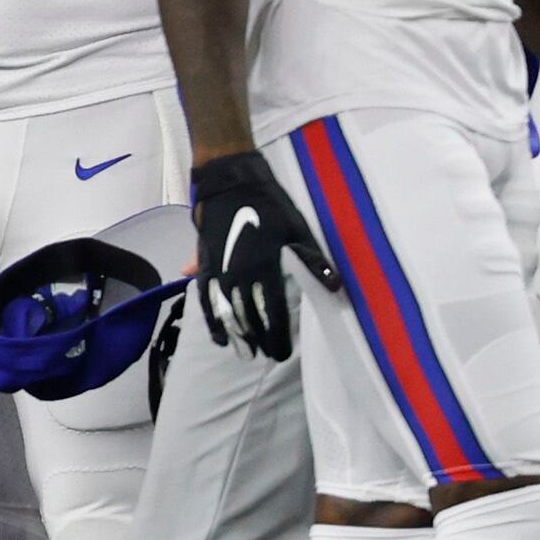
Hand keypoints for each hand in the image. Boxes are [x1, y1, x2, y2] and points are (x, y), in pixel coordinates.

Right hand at [189, 147, 339, 360]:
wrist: (228, 183)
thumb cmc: (269, 205)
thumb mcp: (298, 229)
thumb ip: (314, 260)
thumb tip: (335, 287)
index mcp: (264, 267)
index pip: (272, 311)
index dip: (278, 335)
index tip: (283, 353)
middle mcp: (239, 274)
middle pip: (248, 317)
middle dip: (259, 340)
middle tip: (268, 357)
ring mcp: (218, 271)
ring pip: (225, 312)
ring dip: (235, 335)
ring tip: (244, 354)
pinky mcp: (205, 265)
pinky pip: (204, 299)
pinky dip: (210, 319)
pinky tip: (218, 337)